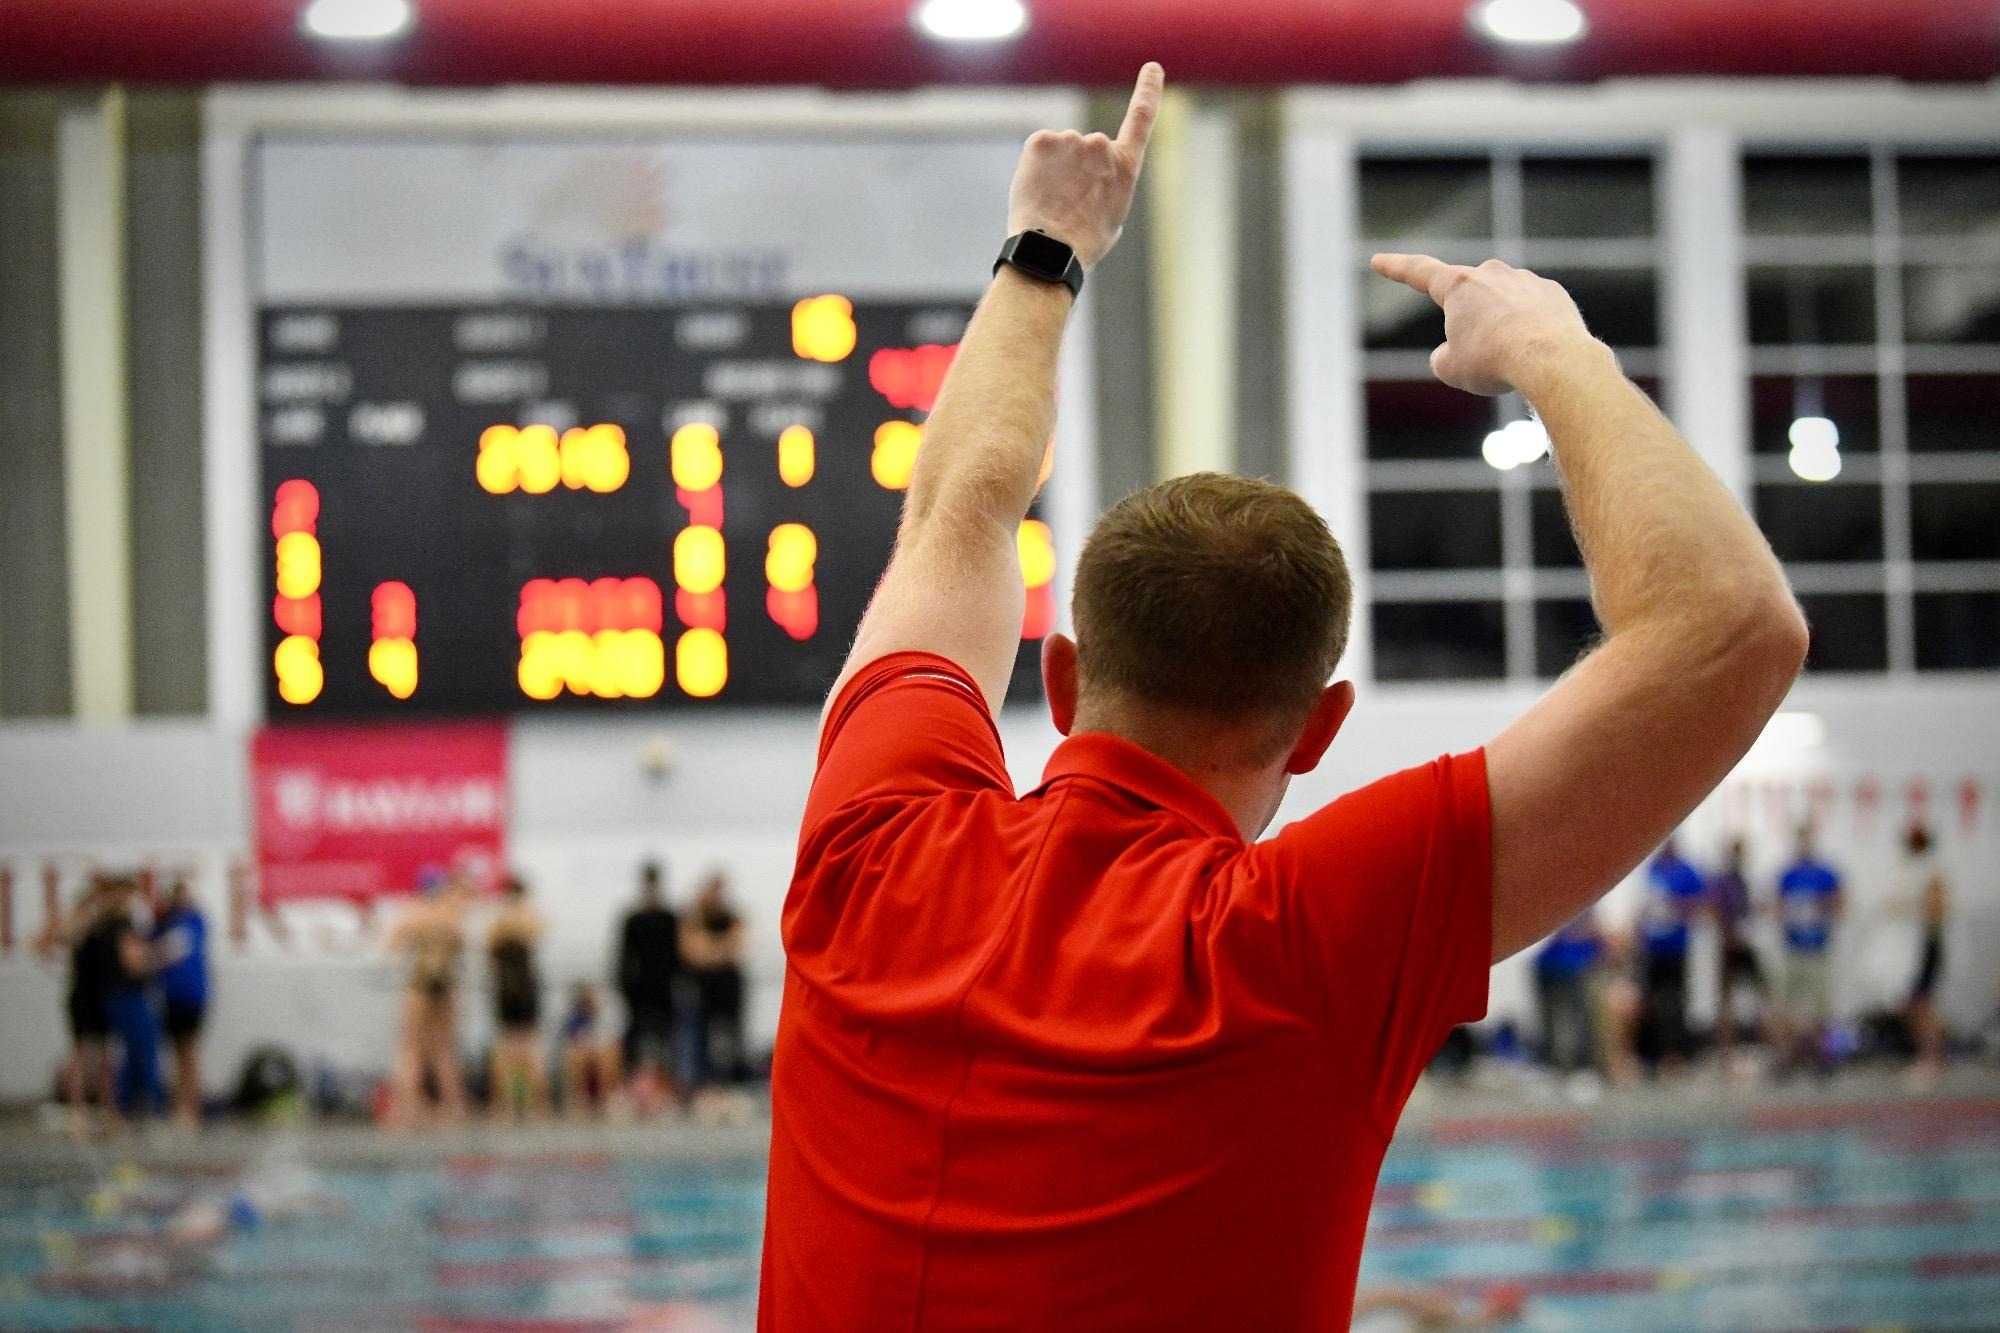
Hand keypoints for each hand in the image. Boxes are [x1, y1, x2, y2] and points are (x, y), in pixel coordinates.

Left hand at [1006, 62, 1162, 269]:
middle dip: (1076, 170)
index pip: (1141, 118)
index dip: (1148, 90)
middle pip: (1086, 149)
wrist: (1053, 249)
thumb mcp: (1112, 216)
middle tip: (1069, 203)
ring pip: (1060, 151)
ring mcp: (1070, 139)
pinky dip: (1036, 168)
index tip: (1152, 67)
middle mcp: (1101, 145)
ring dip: (1055, 171)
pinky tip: (1039, 191)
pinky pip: (1039, 150)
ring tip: (1053, 202)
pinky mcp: (1040, 141)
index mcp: (1125, 165)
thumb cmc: (1084, 242)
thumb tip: (1091, 179)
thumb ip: (1107, 185)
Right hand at [1370, 253, 1599, 396]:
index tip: (1379, 260)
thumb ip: (1444, 356)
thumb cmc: (1495, 361)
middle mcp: (1491, 273)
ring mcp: (1525, 280)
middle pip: (1468, 298)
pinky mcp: (1553, 294)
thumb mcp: (1452, 368)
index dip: (1395, 268)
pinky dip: (1530, 331)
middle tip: (1479, 356)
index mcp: (1458, 286)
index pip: (1418, 272)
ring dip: (1501, 329)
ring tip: (1512, 359)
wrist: (1552, 359)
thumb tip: (1455, 350)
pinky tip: (1536, 352)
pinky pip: (1533, 313)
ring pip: (1503, 307)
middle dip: (1468, 324)